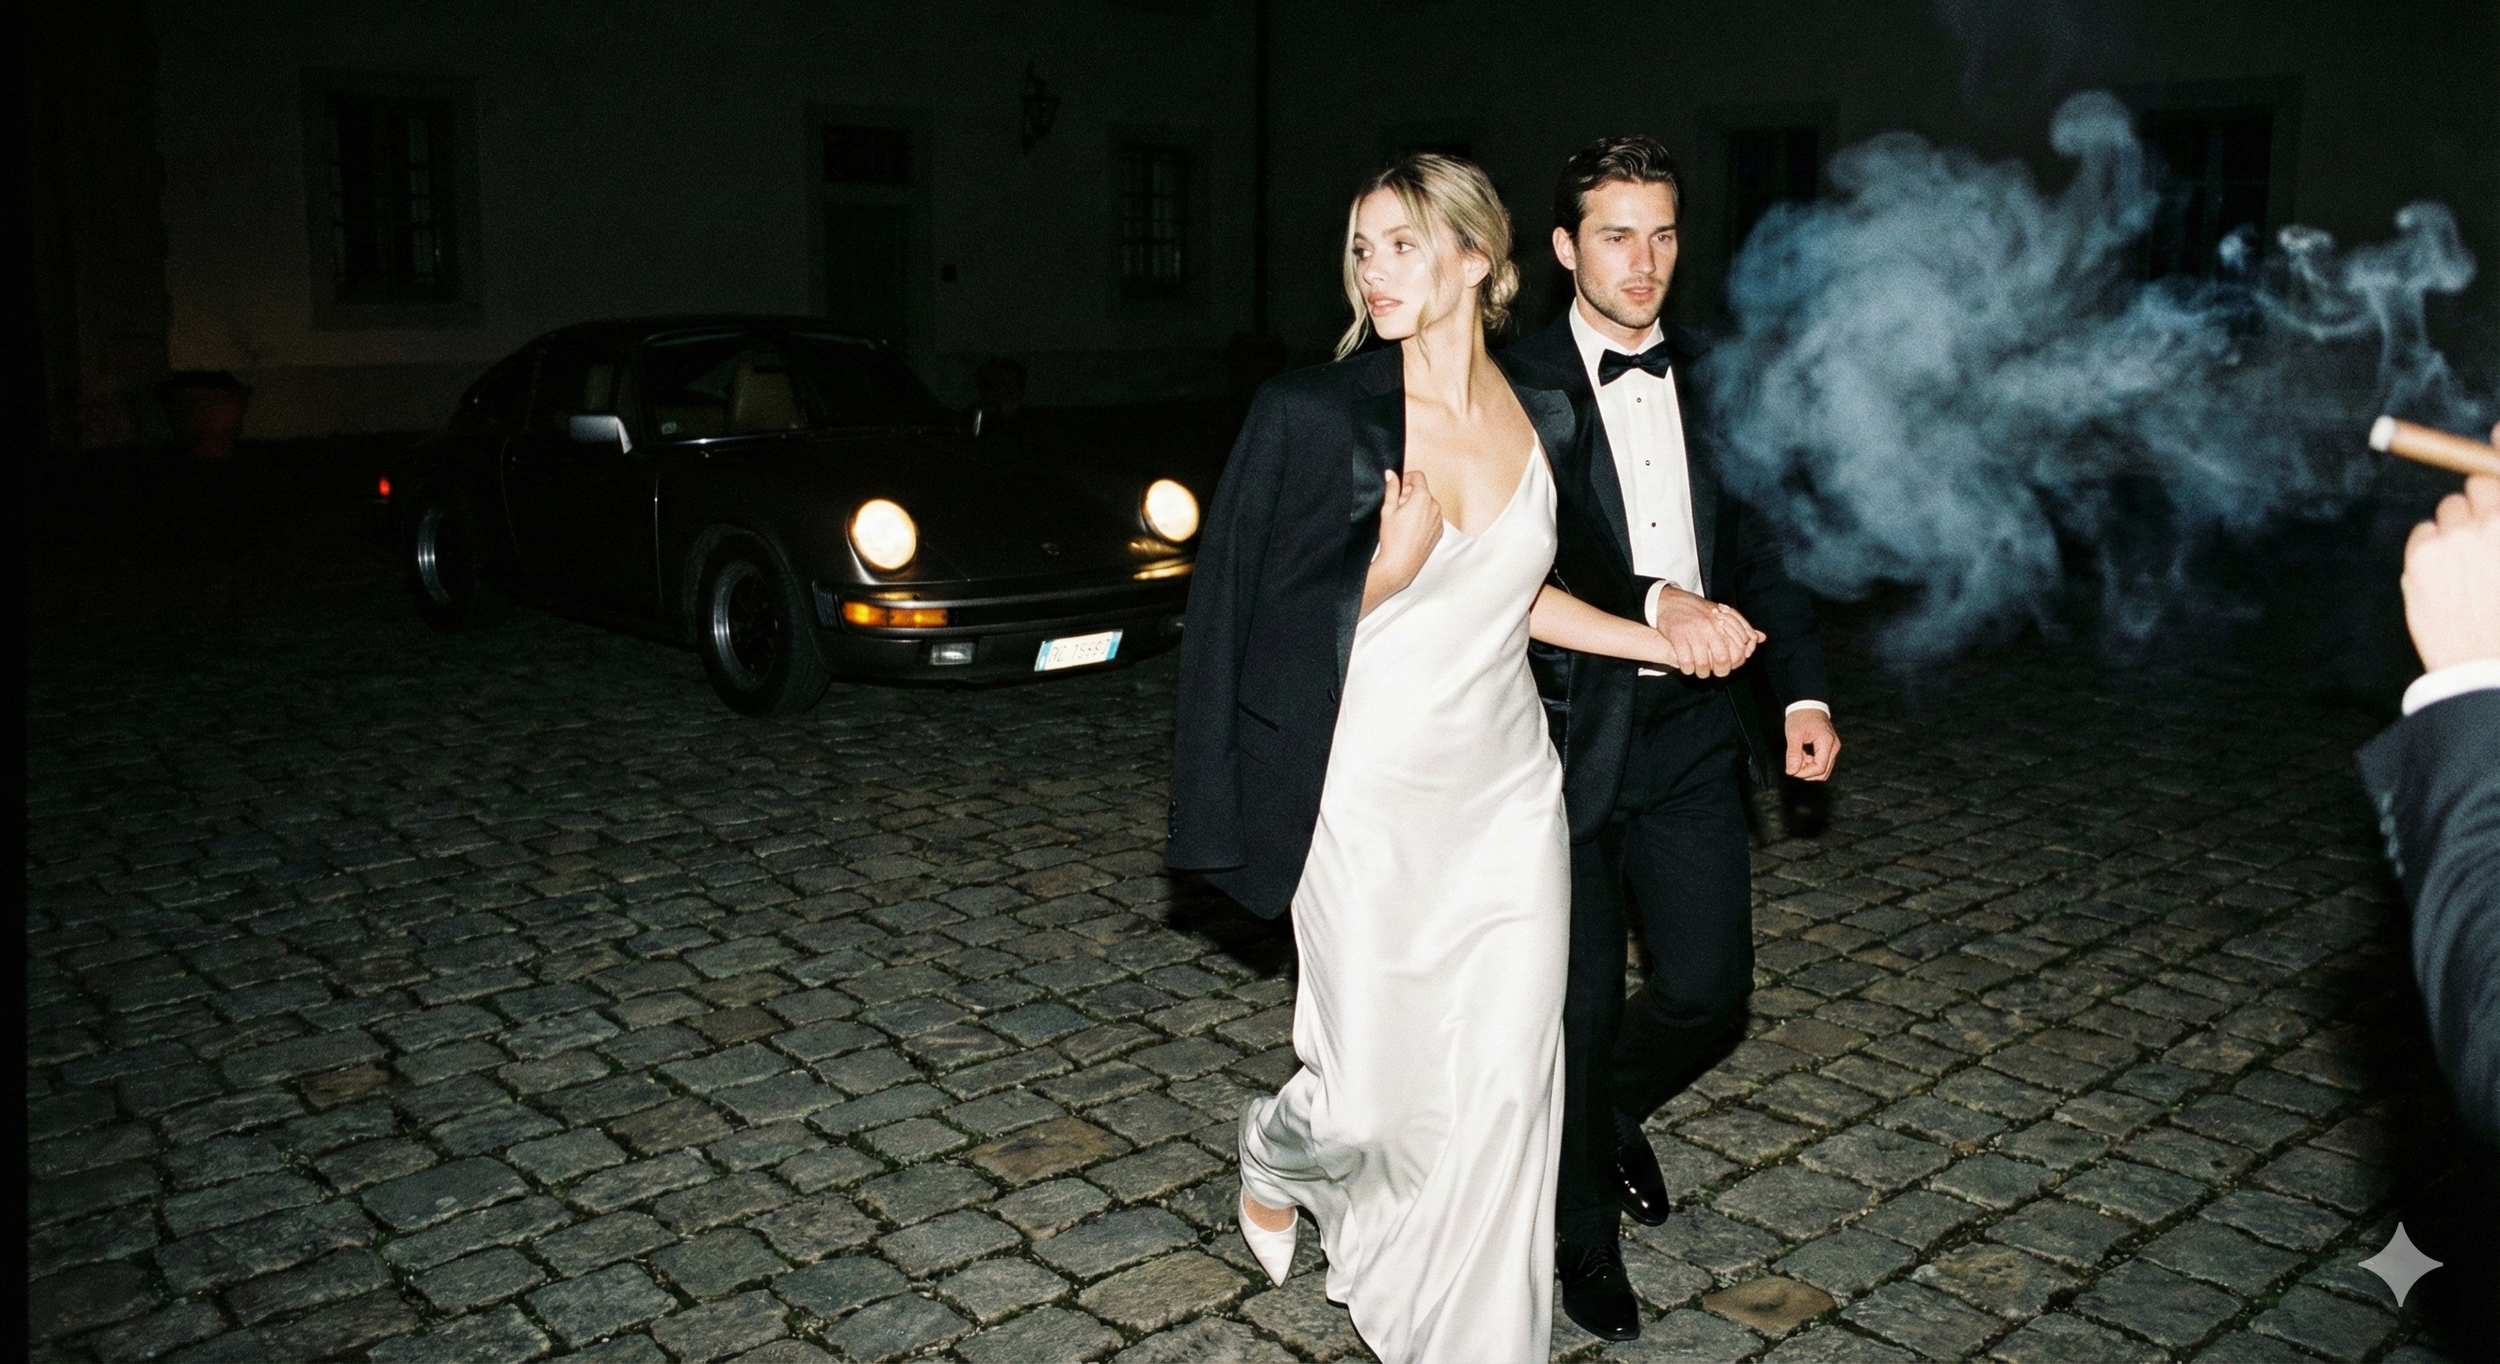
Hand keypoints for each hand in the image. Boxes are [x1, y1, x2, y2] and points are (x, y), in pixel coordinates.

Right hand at [1364, 469, 1443, 612]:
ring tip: (1403, 521)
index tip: (1398, 488)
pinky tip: (1410, 531)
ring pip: (1427, 505)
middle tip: (1396, 507)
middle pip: (1423, 491)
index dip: (1406, 478)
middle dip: (1409, 495)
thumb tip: (1391, 474)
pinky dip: (1423, 519)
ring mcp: (1439, 520)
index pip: (1418, 476)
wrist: (1400, 564)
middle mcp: (1435, 506)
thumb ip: (1391, 489)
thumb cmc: (1393, 538)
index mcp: (1423, 498)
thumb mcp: (1388, 510)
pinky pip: (1431, 518)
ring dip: (1416, 507)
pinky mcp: (1439, 531)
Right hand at [1652, 587, 1762, 677]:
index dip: (1735, 662)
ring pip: (1703, 663)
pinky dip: (1687, 668)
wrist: (1671, 601)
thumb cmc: (1700, 610)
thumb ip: (1742, 627)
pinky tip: (1687, 667)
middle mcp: (1711, 626)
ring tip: (1699, 671)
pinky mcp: (1678, 636)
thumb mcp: (1723, 614)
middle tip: (1714, 672)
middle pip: (1722, 659)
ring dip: (1701, 672)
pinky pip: (1685, 661)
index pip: (1738, 650)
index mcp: (1724, 621)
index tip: (1729, 663)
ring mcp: (1694, 631)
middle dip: (1719, 671)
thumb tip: (1761, 638)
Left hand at [1785, 708, 1840, 780]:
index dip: (1804, 773)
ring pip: (1824, 770)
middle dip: (1807, 772)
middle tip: (1794, 762)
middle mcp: (1834, 747)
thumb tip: (1791, 772)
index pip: (1819, 768)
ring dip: (1809, 768)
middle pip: (1824, 773)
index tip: (1791, 769)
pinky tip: (1803, 755)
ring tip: (1799, 756)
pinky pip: (1823, 763)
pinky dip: (1812, 763)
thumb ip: (1793, 754)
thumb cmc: (1801, 717)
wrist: (1808, 705)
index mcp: (1827, 742)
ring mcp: (1834, 748)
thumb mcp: (1793, 734)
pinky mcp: (1831, 748)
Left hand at [2400, 441, 2499, 672]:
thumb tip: (2497, 440)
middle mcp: (2495, 521)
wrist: (2491, 671)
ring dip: (2458, 528)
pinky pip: (2424, 532)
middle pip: (2478, 482)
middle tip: (2488, 534)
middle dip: (2484, 501)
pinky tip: (2448, 578)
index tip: (2497, 434)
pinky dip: (2433, 548)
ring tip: (2471, 567)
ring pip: (2450, 508)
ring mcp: (2458, 537)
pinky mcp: (2423, 556)